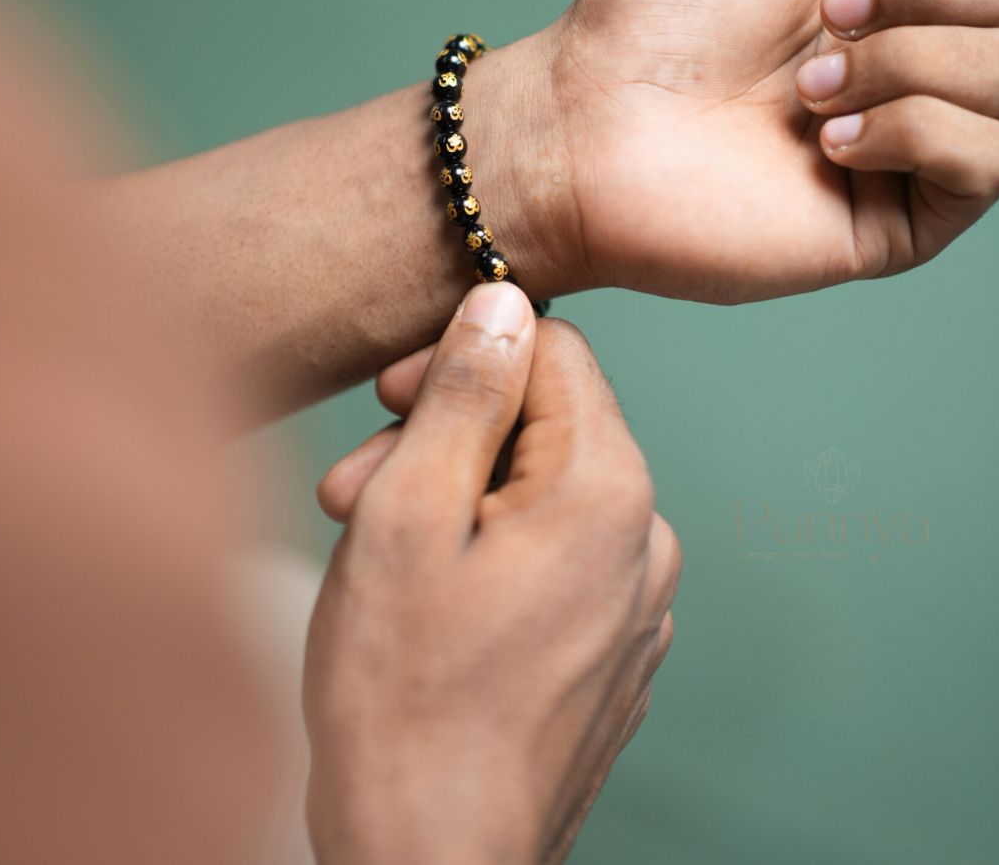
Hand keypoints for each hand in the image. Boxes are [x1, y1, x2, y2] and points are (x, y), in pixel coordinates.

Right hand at [304, 284, 680, 864]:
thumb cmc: (403, 699)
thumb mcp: (407, 512)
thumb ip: (465, 392)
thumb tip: (504, 298)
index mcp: (606, 491)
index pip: (551, 349)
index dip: (461, 359)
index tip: (389, 400)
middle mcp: (645, 541)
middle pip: (544, 425)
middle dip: (444, 437)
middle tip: (354, 489)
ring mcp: (636, 606)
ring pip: (542, 494)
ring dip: (455, 499)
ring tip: (375, 550)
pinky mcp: (611, 654)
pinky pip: (555, 560)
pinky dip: (488, 555)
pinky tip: (425, 601)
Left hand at [493, 0, 998, 301]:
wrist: (584, 128)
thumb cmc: (651, 14)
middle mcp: (914, 55)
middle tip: (832, 12)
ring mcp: (913, 140)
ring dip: (911, 60)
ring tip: (809, 85)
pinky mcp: (900, 218)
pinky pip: (989, 162)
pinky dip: (913, 132)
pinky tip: (826, 142)